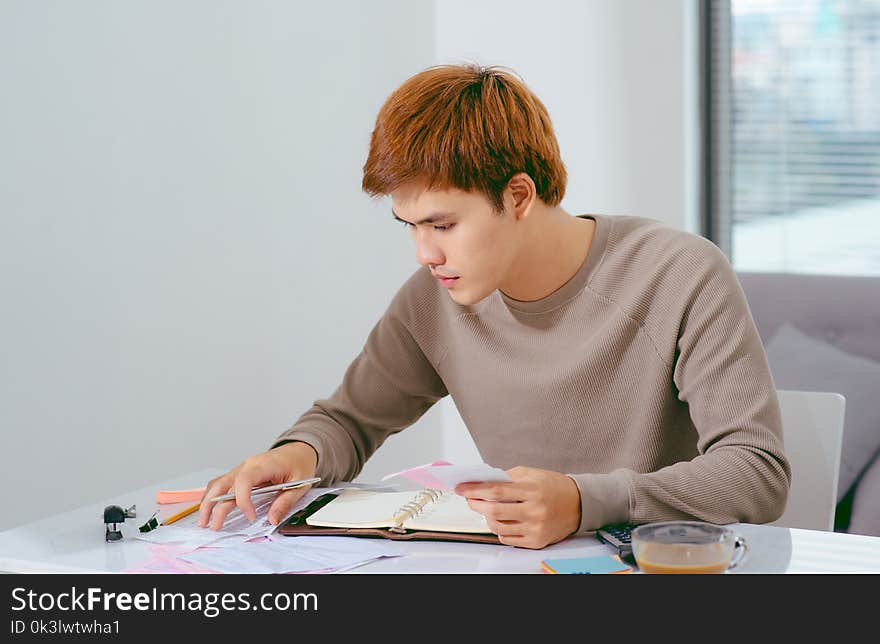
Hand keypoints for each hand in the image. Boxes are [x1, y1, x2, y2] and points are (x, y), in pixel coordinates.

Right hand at [197, 441, 318, 529]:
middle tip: (212, 525)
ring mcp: (242, 468)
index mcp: (263, 465)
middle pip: (224, 483)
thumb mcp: (300, 485)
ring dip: (208, 501)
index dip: (243, 501)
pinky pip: (223, 483)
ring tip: (204, 521)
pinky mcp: (241, 473)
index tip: (251, 516)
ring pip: (219, 483)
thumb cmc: (299, 464)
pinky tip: (209, 508)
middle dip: (214, 505)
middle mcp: (248, 465)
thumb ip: (285, 503)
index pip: (244, 481)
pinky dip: (214, 495)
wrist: (299, 450)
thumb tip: (272, 519)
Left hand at [454, 466, 580, 548]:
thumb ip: (508, 477)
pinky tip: (501, 521)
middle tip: (470, 499)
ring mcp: (535, 528)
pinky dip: (499, 530)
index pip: (496, 491)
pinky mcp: (536, 541)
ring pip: (498, 527)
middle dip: (476, 505)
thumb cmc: (553, 486)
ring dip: (486, 518)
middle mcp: (534, 511)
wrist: (579, 504)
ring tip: (486, 510)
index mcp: (532, 490)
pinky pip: (508, 539)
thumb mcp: (532, 474)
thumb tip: (482, 482)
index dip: (475, 490)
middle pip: (494, 511)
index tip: (461, 488)